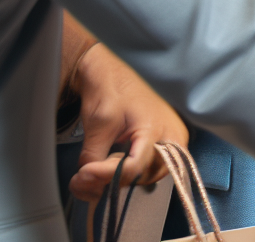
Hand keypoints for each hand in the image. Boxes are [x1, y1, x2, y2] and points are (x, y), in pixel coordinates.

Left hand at [68, 43, 188, 202]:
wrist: (114, 75)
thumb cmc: (110, 91)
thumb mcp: (98, 124)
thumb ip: (94, 155)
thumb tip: (87, 180)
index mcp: (156, 128)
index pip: (133, 167)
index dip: (105, 175)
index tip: (82, 174)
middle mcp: (172, 138)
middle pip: (143, 176)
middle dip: (112, 181)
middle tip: (85, 175)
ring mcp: (171, 141)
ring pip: (146, 176)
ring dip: (120, 180)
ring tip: (96, 170)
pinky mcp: (165, 144)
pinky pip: (149, 168)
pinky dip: (128, 173)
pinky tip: (109, 167)